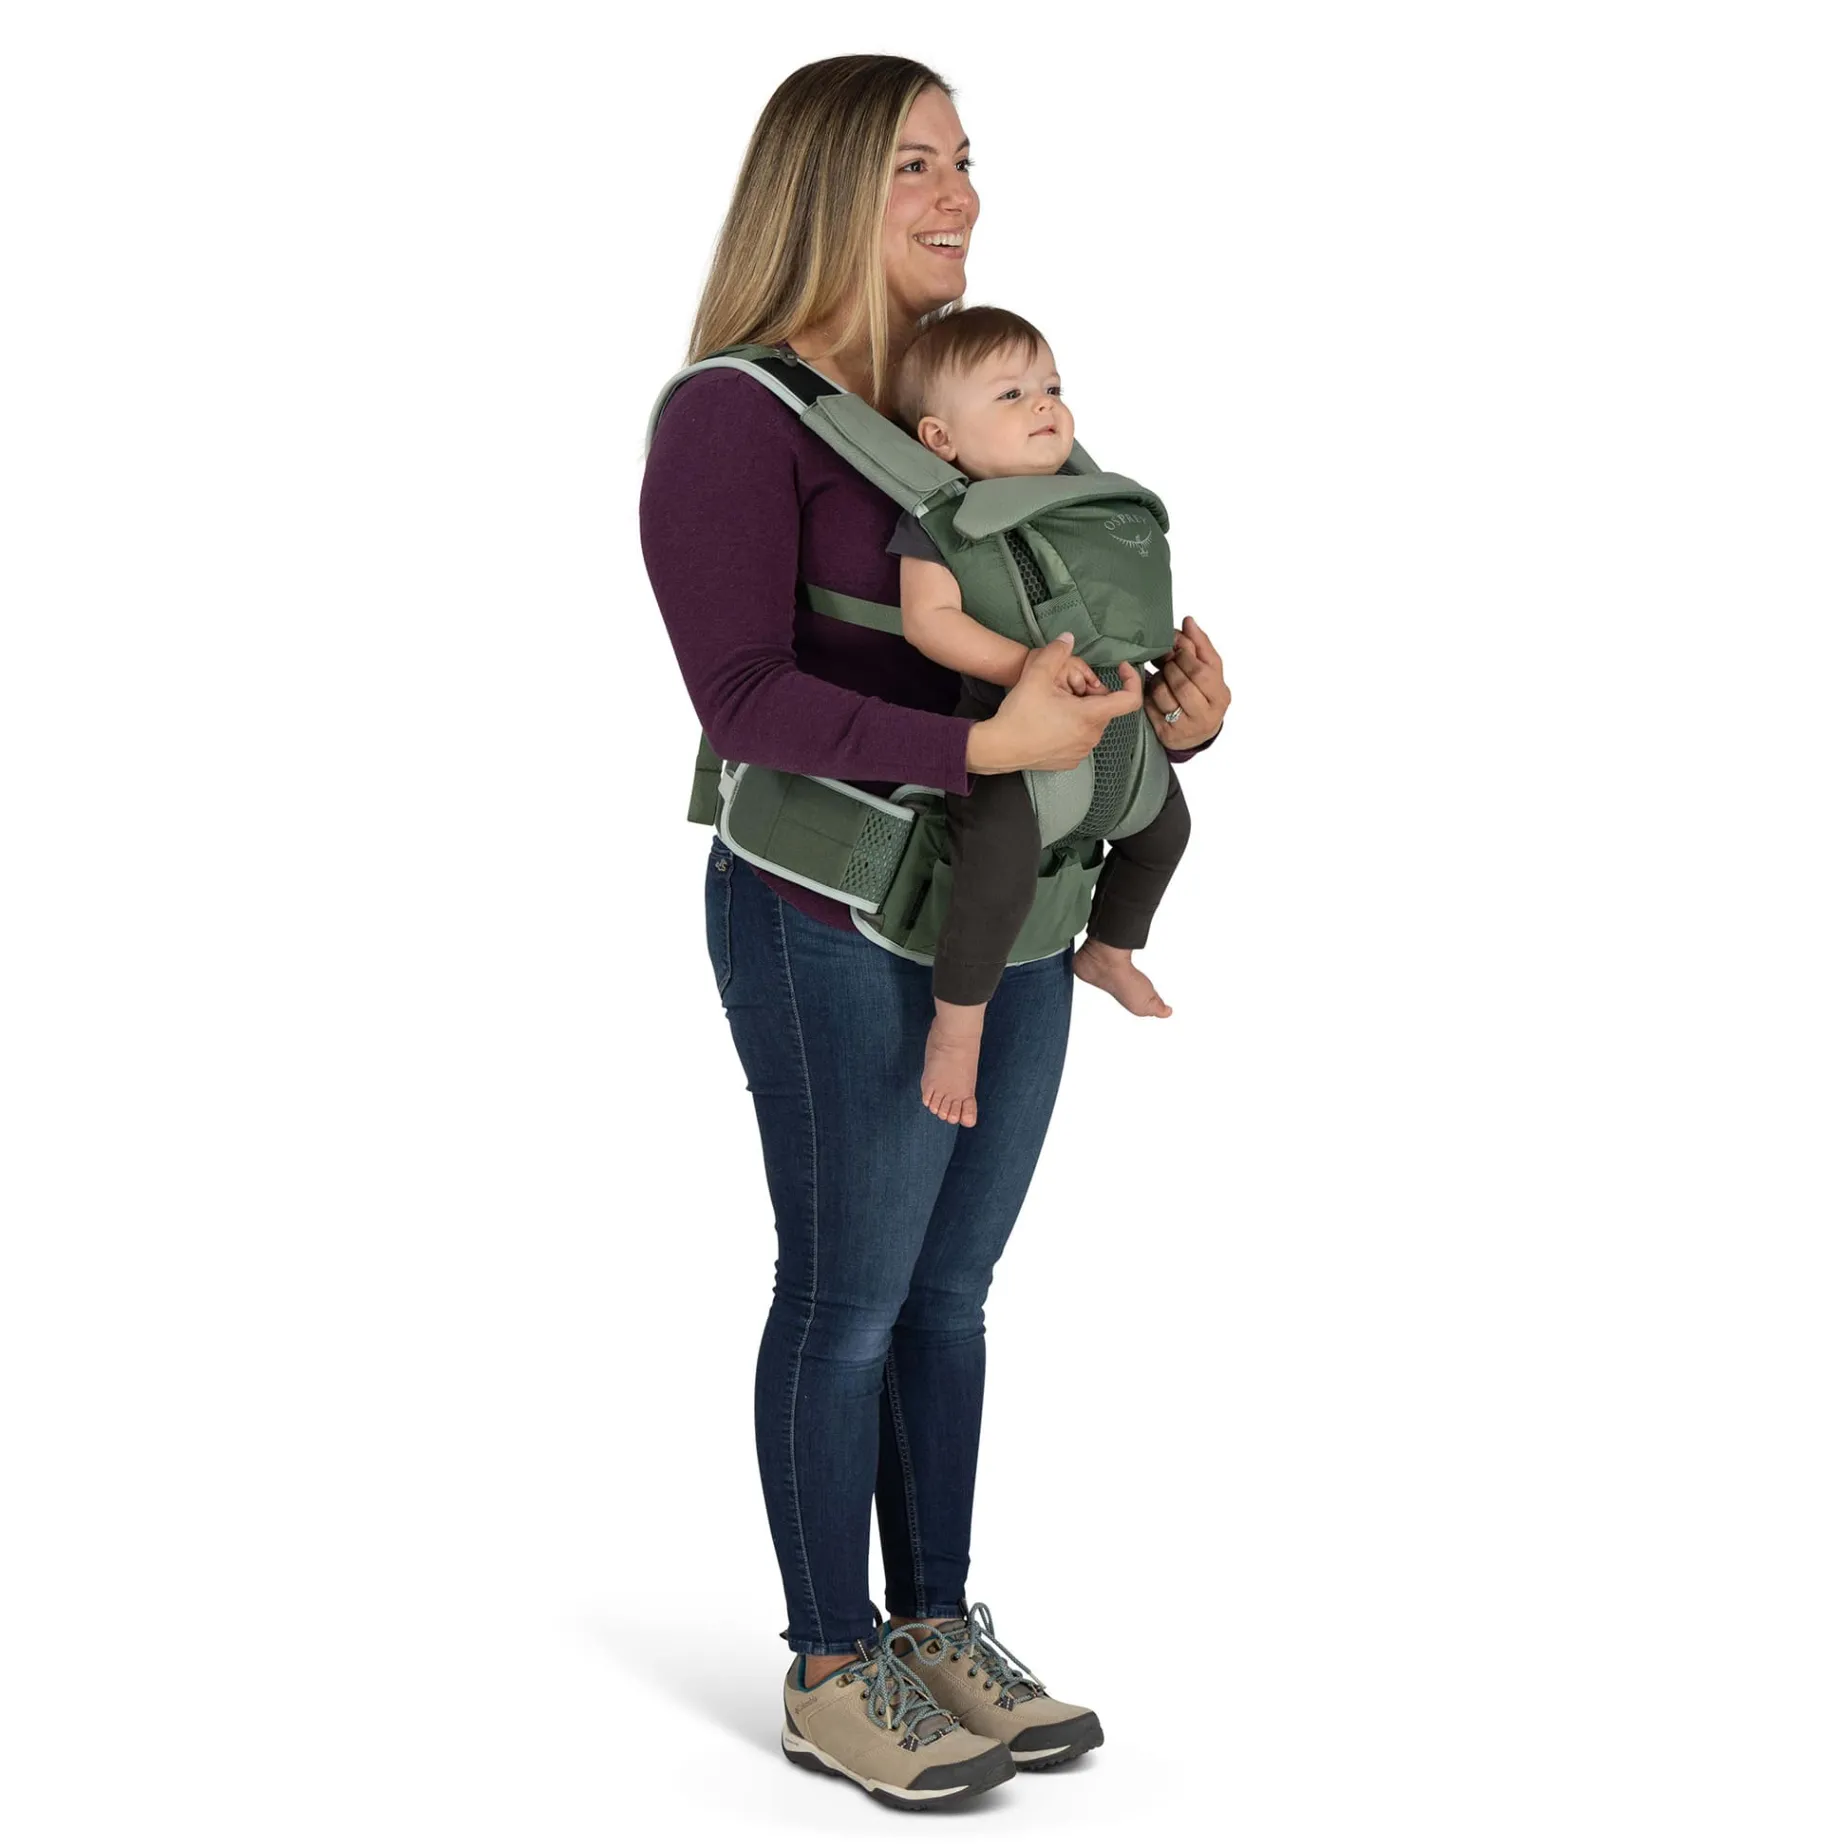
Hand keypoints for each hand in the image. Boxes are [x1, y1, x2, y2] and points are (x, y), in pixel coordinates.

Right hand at [971, 633, 1142, 773]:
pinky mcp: (1070, 761)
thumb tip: (1068, 638)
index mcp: (1091, 716)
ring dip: (1081, 711)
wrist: (998, 749)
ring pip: (1091, 724)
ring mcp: (1082, 751)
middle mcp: (1092, 736)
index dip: (1132, 680)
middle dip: (1092, 694)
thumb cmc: (1019, 715)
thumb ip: (1055, 652)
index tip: (1121, 669)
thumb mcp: (1036, 676)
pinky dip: (1072, 728)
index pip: (1130, 699)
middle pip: (1105, 708)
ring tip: (1056, 704)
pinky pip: (1079, 739)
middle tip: (1067, 686)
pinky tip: (1050, 722)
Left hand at [1143, 615, 1228, 749]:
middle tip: (1165, 659)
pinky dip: (1148, 694)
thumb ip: (1200, 646)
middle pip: (1182, 683)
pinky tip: (1152, 690)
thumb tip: (1188, 621)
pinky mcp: (1167, 735)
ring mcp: (1186, 728)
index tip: (1176, 646)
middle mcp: (1206, 715)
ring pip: (1164, 695)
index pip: (1201, 671)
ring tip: (1161, 675)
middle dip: (1170, 666)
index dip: (1185, 656)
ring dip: (1158, 680)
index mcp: (1221, 696)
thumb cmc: (1204, 696)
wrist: (1197, 733)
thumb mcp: (1209, 672)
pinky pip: (1151, 708)